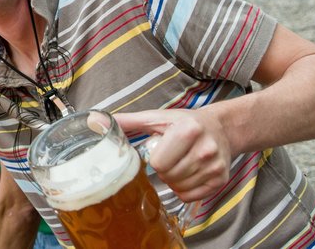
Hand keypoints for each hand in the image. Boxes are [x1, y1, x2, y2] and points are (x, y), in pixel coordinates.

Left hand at [113, 108, 231, 201]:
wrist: (221, 128)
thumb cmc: (183, 123)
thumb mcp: (156, 118)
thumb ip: (126, 121)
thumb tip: (94, 120)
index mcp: (188, 130)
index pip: (159, 162)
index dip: (154, 160)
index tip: (158, 151)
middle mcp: (205, 148)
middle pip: (169, 176)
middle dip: (163, 171)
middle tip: (168, 159)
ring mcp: (215, 166)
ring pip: (179, 187)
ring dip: (172, 180)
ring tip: (177, 165)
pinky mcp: (221, 179)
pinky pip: (191, 196)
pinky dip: (184, 190)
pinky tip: (186, 174)